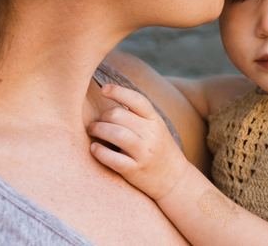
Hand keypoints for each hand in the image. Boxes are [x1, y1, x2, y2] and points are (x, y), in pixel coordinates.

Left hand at [87, 84, 189, 198]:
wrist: (175, 179)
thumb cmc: (159, 149)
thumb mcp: (156, 128)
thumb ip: (138, 116)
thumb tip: (110, 101)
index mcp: (155, 120)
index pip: (137, 100)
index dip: (118, 92)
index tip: (103, 89)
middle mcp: (151, 134)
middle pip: (119, 115)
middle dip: (102, 117)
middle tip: (96, 122)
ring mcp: (144, 153)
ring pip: (115, 133)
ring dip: (98, 129)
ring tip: (92, 131)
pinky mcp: (135, 170)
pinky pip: (112, 158)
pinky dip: (99, 152)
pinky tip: (94, 148)